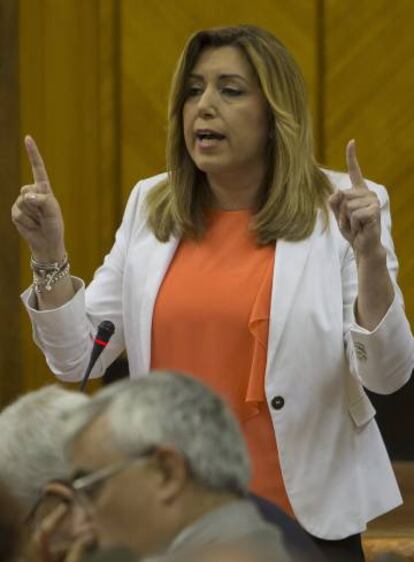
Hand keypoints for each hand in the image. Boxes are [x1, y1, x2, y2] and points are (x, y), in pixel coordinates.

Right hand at [11, 135, 65, 261]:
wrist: (46, 242)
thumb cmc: (53, 226)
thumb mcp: (53, 212)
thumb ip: (43, 201)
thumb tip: (26, 196)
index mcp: (44, 189)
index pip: (38, 168)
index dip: (33, 154)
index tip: (28, 138)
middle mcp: (32, 193)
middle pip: (27, 190)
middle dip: (36, 204)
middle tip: (44, 216)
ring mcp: (22, 202)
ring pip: (22, 202)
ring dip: (32, 215)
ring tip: (39, 221)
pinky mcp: (15, 213)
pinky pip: (17, 213)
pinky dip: (26, 222)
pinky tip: (32, 226)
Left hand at [329, 140, 382, 258]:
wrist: (362, 245)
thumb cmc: (351, 229)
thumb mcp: (338, 214)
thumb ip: (334, 201)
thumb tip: (338, 192)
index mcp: (358, 191)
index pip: (354, 171)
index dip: (352, 157)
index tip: (352, 142)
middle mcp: (367, 193)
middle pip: (342, 195)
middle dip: (340, 212)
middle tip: (350, 221)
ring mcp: (372, 201)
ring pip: (347, 205)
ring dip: (346, 219)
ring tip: (355, 225)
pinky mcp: (375, 210)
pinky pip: (353, 214)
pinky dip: (353, 224)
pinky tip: (361, 227)